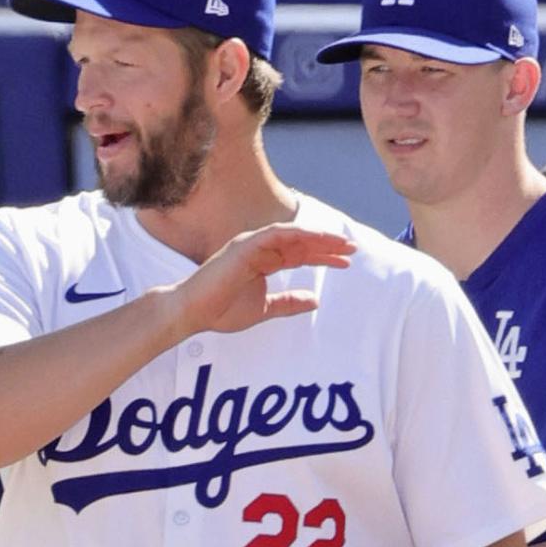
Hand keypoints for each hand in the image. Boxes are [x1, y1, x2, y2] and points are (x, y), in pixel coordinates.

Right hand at [172, 223, 352, 341]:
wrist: (193, 312)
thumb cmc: (221, 310)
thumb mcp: (264, 309)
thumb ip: (289, 303)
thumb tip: (315, 301)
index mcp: (264, 261)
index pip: (299, 255)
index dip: (324, 257)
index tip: (346, 263)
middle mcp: (259, 249)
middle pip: (300, 243)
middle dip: (327, 244)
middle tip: (352, 248)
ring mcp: (251, 244)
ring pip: (291, 235)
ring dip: (317, 237)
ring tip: (340, 243)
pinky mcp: (244, 245)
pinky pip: (276, 234)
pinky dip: (297, 234)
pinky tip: (316, 238)